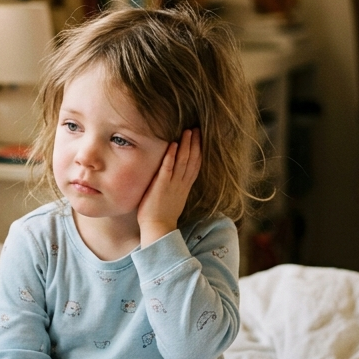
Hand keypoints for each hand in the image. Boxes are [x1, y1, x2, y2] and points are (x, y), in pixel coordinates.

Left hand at [137, 128, 201, 246]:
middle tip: (197, 129)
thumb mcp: (173, 199)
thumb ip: (174, 187)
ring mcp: (172, 185)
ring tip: (188, 132)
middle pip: (192, 160)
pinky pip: (168, 169)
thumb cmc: (161, 216)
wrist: (158, 229)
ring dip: (186, 146)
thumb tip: (173, 179)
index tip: (200, 138)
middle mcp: (181, 184)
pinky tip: (173, 145)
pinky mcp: (161, 186)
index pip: (195, 166)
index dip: (198, 151)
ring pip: (182, 162)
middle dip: (195, 144)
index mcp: (184, 187)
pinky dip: (171, 157)